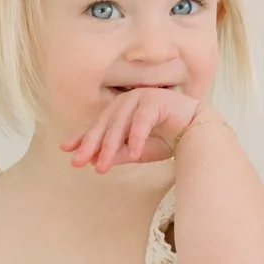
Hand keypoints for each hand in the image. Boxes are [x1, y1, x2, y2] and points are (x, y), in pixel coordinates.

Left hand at [62, 88, 201, 173]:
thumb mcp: (137, 151)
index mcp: (120, 111)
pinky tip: (134, 153)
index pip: (97, 125)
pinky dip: (137, 137)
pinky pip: (142, 121)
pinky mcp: (156, 101)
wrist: (197, 131)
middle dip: (91, 145)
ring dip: (111, 146)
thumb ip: (118, 154)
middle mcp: (127, 102)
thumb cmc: (166, 139)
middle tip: (79, 161)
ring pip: (120, 124)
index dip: (82, 137)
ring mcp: (141, 98)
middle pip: (104, 125)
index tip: (66, 150)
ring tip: (102, 166)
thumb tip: (94, 162)